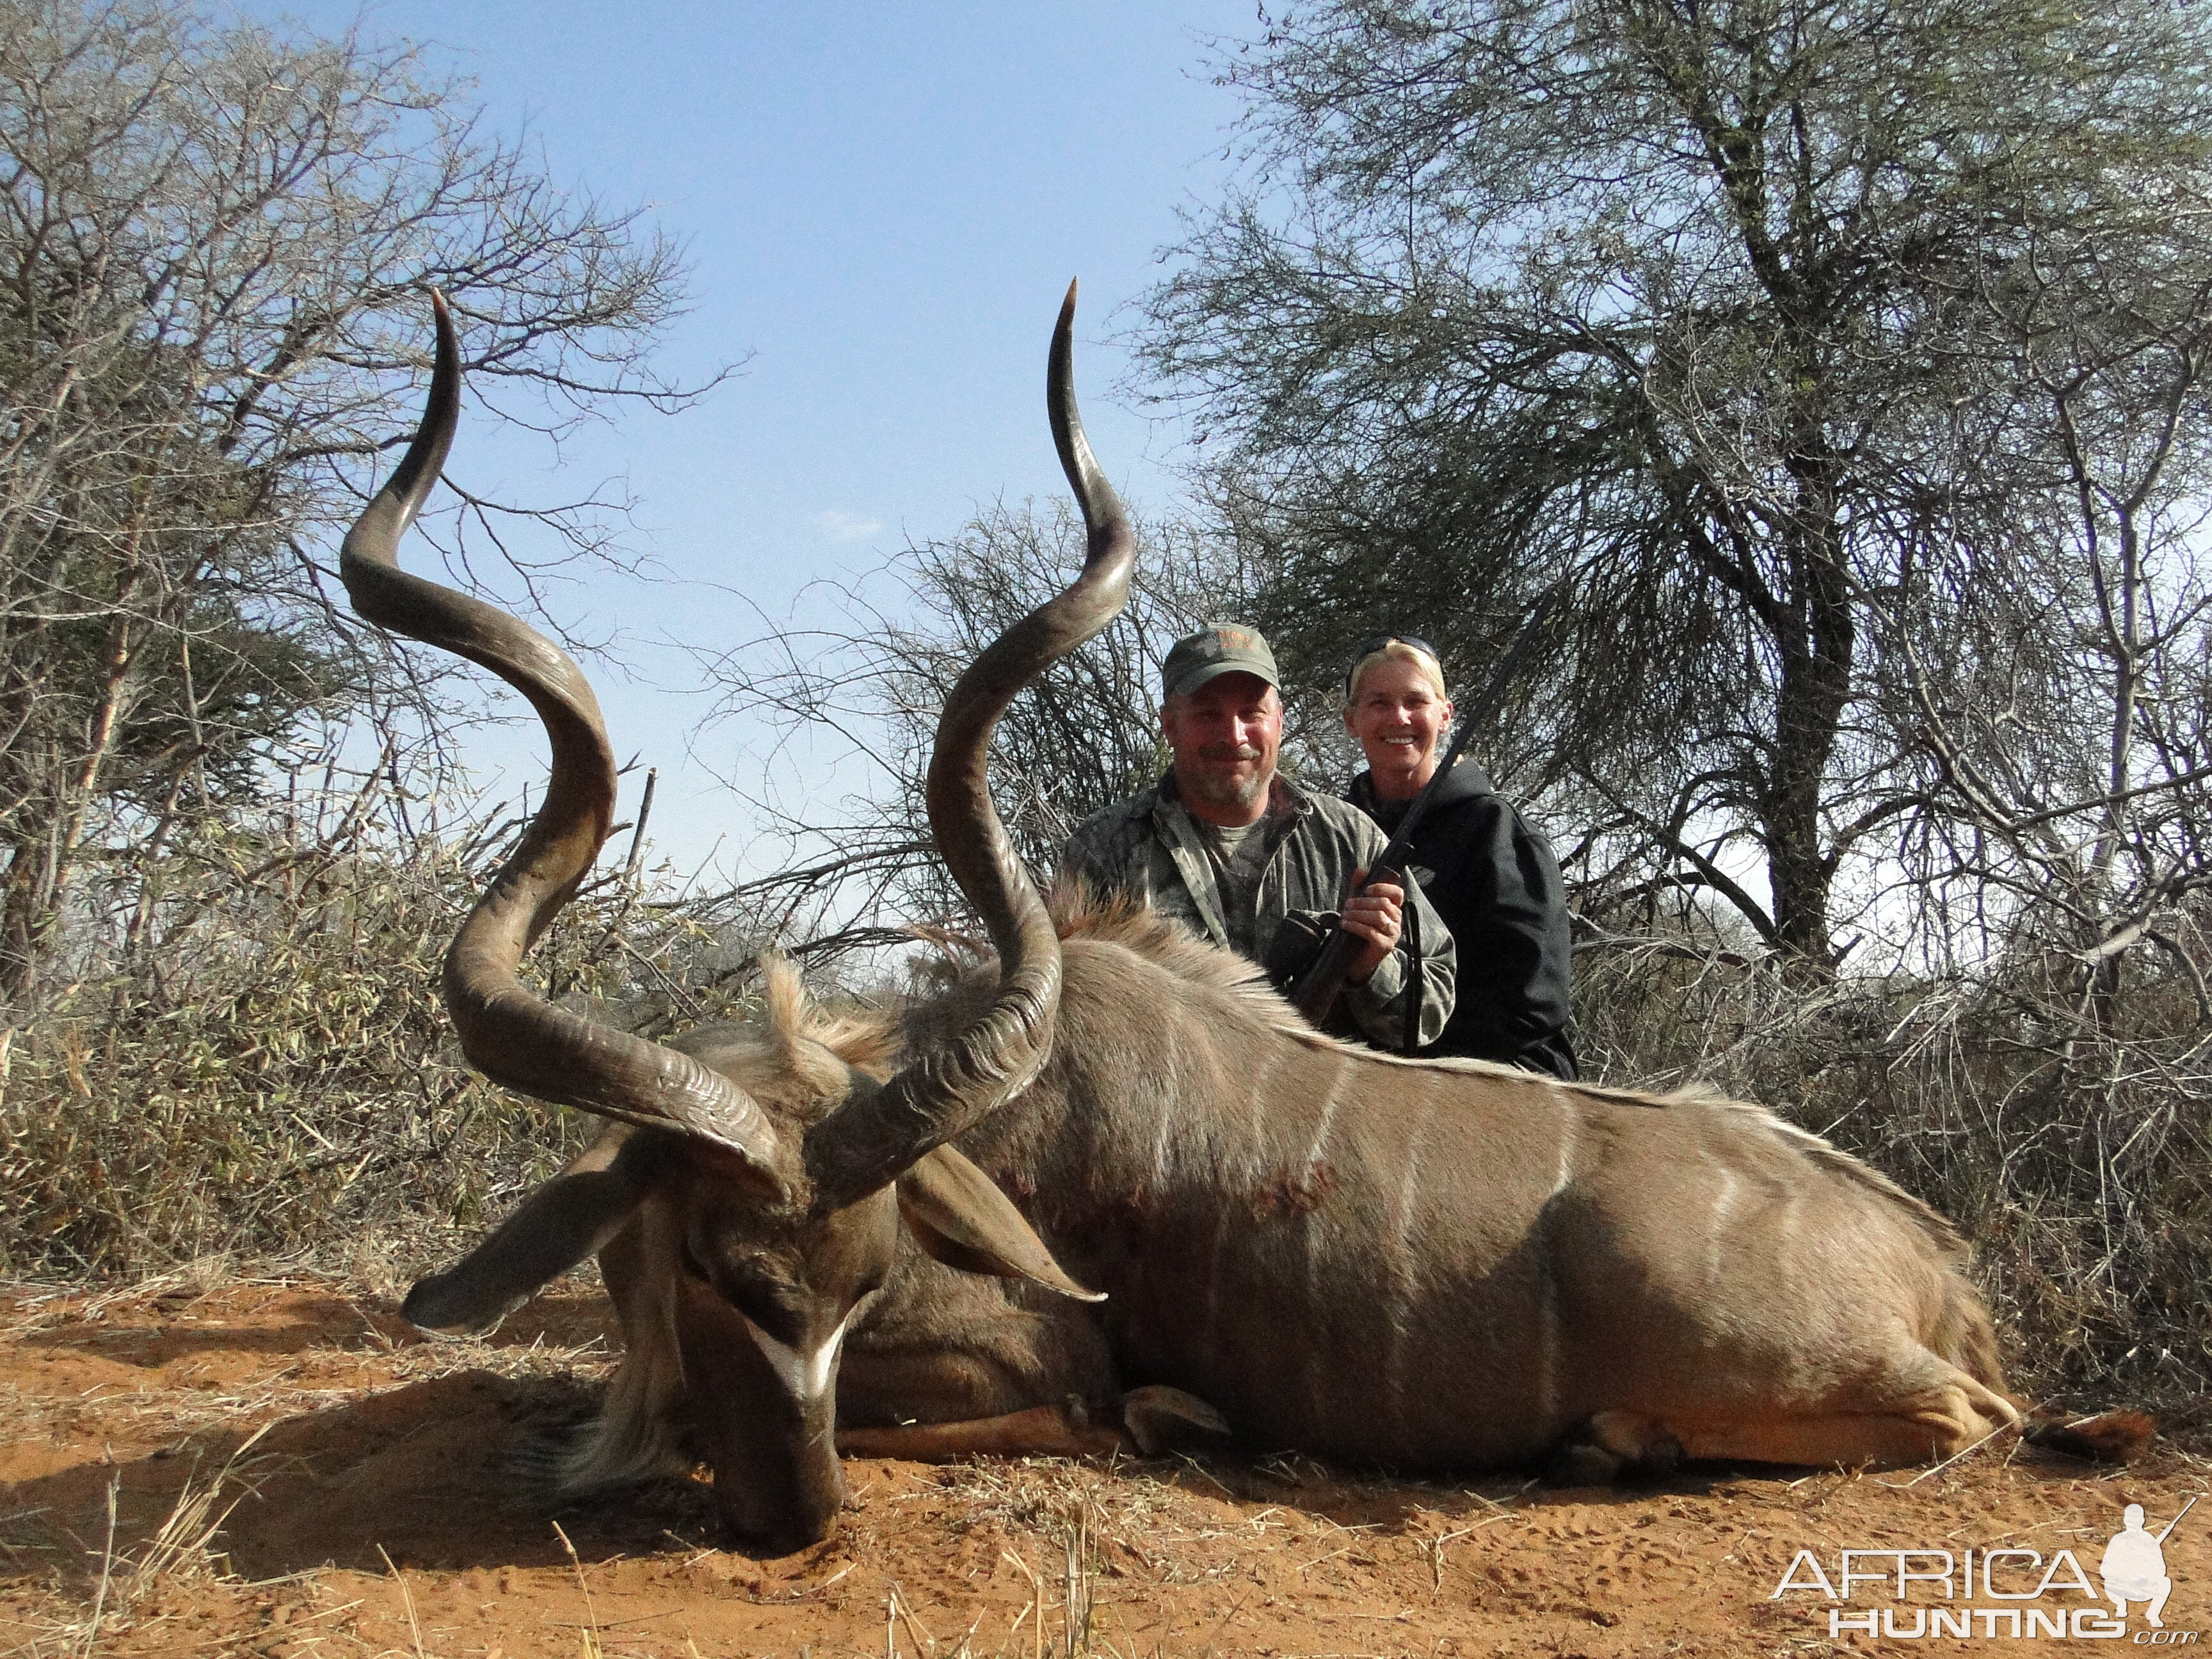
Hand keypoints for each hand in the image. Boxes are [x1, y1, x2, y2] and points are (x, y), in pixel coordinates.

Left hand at [1339, 868, 1403, 984]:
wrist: (1356, 960)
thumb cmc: (1359, 931)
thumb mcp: (1357, 907)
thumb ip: (1358, 888)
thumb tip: (1360, 869)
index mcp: (1393, 909)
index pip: (1397, 893)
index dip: (1383, 888)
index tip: (1366, 890)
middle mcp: (1396, 921)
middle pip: (1383, 904)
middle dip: (1362, 902)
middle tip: (1347, 904)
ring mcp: (1392, 934)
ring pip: (1378, 917)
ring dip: (1358, 914)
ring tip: (1344, 915)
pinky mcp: (1385, 946)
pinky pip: (1371, 932)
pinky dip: (1356, 926)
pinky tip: (1345, 924)